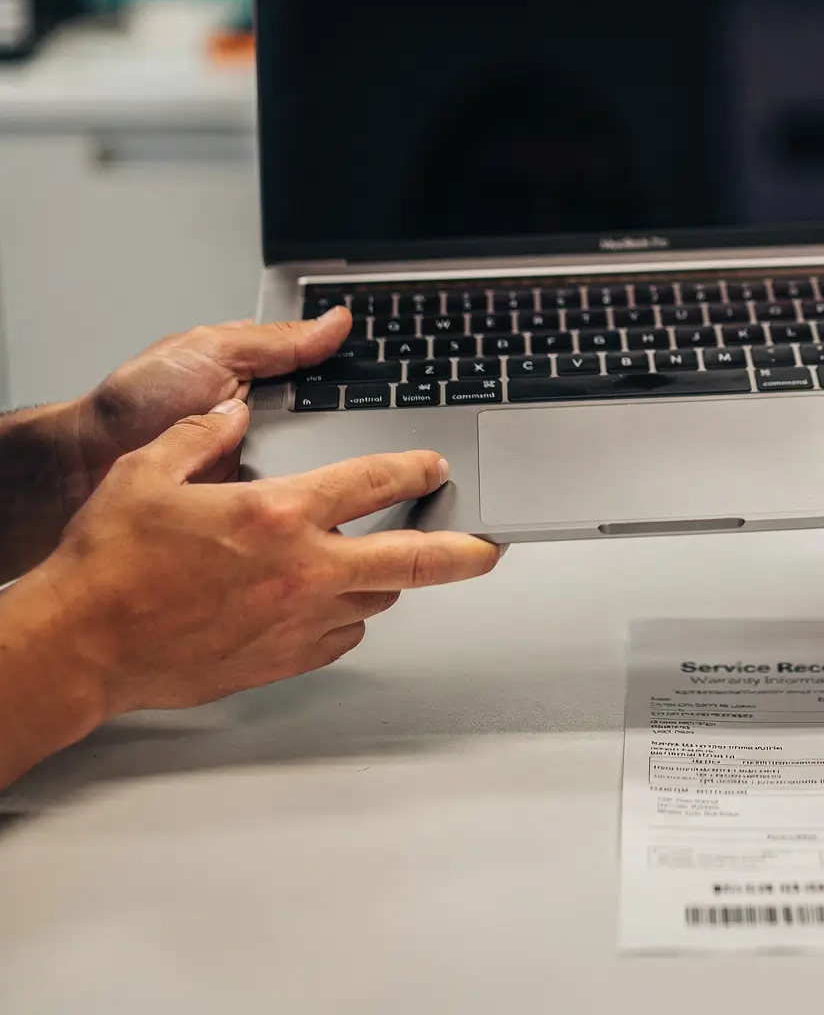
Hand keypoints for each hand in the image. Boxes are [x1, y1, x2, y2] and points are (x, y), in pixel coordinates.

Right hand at [31, 399, 501, 716]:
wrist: (79, 644)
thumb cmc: (109, 565)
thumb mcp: (149, 472)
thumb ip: (203, 436)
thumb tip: (234, 416)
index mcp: (279, 515)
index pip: (375, 482)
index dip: (417, 469)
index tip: (436, 467)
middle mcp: (301, 570)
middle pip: (413, 560)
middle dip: (464, 552)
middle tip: (490, 547)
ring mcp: (295, 622)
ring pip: (375, 600)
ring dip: (388, 580)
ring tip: (390, 564)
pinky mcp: (278, 661)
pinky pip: (339, 638)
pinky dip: (346, 617)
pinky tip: (333, 605)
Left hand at [80, 307, 354, 486]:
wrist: (84, 466)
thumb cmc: (132, 402)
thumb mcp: (211, 352)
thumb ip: (278, 340)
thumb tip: (336, 321)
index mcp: (264, 373)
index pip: (328, 372)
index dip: (358, 374)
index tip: (389, 379)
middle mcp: (270, 417)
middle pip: (335, 418)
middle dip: (351, 421)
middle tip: (355, 422)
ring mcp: (264, 460)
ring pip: (321, 461)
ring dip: (327, 462)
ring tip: (325, 456)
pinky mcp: (252, 500)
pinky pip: (290, 496)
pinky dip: (299, 494)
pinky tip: (307, 492)